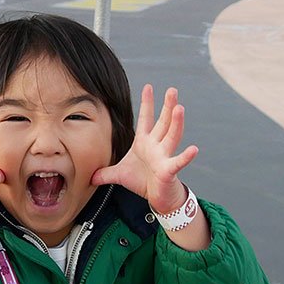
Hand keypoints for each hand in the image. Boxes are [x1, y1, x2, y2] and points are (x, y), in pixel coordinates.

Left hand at [92, 85, 197, 213]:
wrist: (157, 197)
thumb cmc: (142, 181)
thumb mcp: (119, 175)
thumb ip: (104, 173)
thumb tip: (89, 176)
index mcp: (144, 142)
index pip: (146, 119)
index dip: (147, 103)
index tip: (148, 87)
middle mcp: (156, 146)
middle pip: (163, 122)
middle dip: (167, 106)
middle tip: (172, 90)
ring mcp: (164, 157)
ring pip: (172, 136)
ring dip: (176, 123)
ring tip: (180, 108)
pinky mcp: (169, 170)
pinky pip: (178, 162)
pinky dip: (186, 157)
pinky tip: (194, 149)